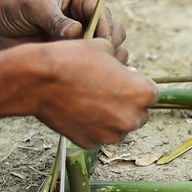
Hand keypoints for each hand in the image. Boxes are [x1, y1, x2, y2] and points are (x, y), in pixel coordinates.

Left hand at [0, 0, 127, 62]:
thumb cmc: (16, 9)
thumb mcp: (34, 7)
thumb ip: (55, 19)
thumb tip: (76, 32)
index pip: (104, 12)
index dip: (104, 28)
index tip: (97, 43)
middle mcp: (90, 17)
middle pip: (115, 32)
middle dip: (107, 45)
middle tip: (89, 58)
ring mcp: (87, 37)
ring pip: (113, 49)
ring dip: (106, 59)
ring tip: (88, 68)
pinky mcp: (81, 55)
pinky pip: (101, 64)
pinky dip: (99, 71)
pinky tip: (87, 76)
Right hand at [30, 40, 157, 148]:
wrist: (39, 80)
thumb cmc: (73, 59)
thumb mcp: (104, 48)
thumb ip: (121, 63)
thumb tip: (125, 71)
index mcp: (143, 93)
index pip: (152, 94)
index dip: (136, 85)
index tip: (122, 80)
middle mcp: (132, 118)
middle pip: (138, 114)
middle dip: (126, 104)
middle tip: (104, 91)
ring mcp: (111, 135)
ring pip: (118, 127)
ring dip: (110, 117)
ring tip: (88, 99)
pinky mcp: (90, 143)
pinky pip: (98, 135)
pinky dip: (91, 126)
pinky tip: (77, 110)